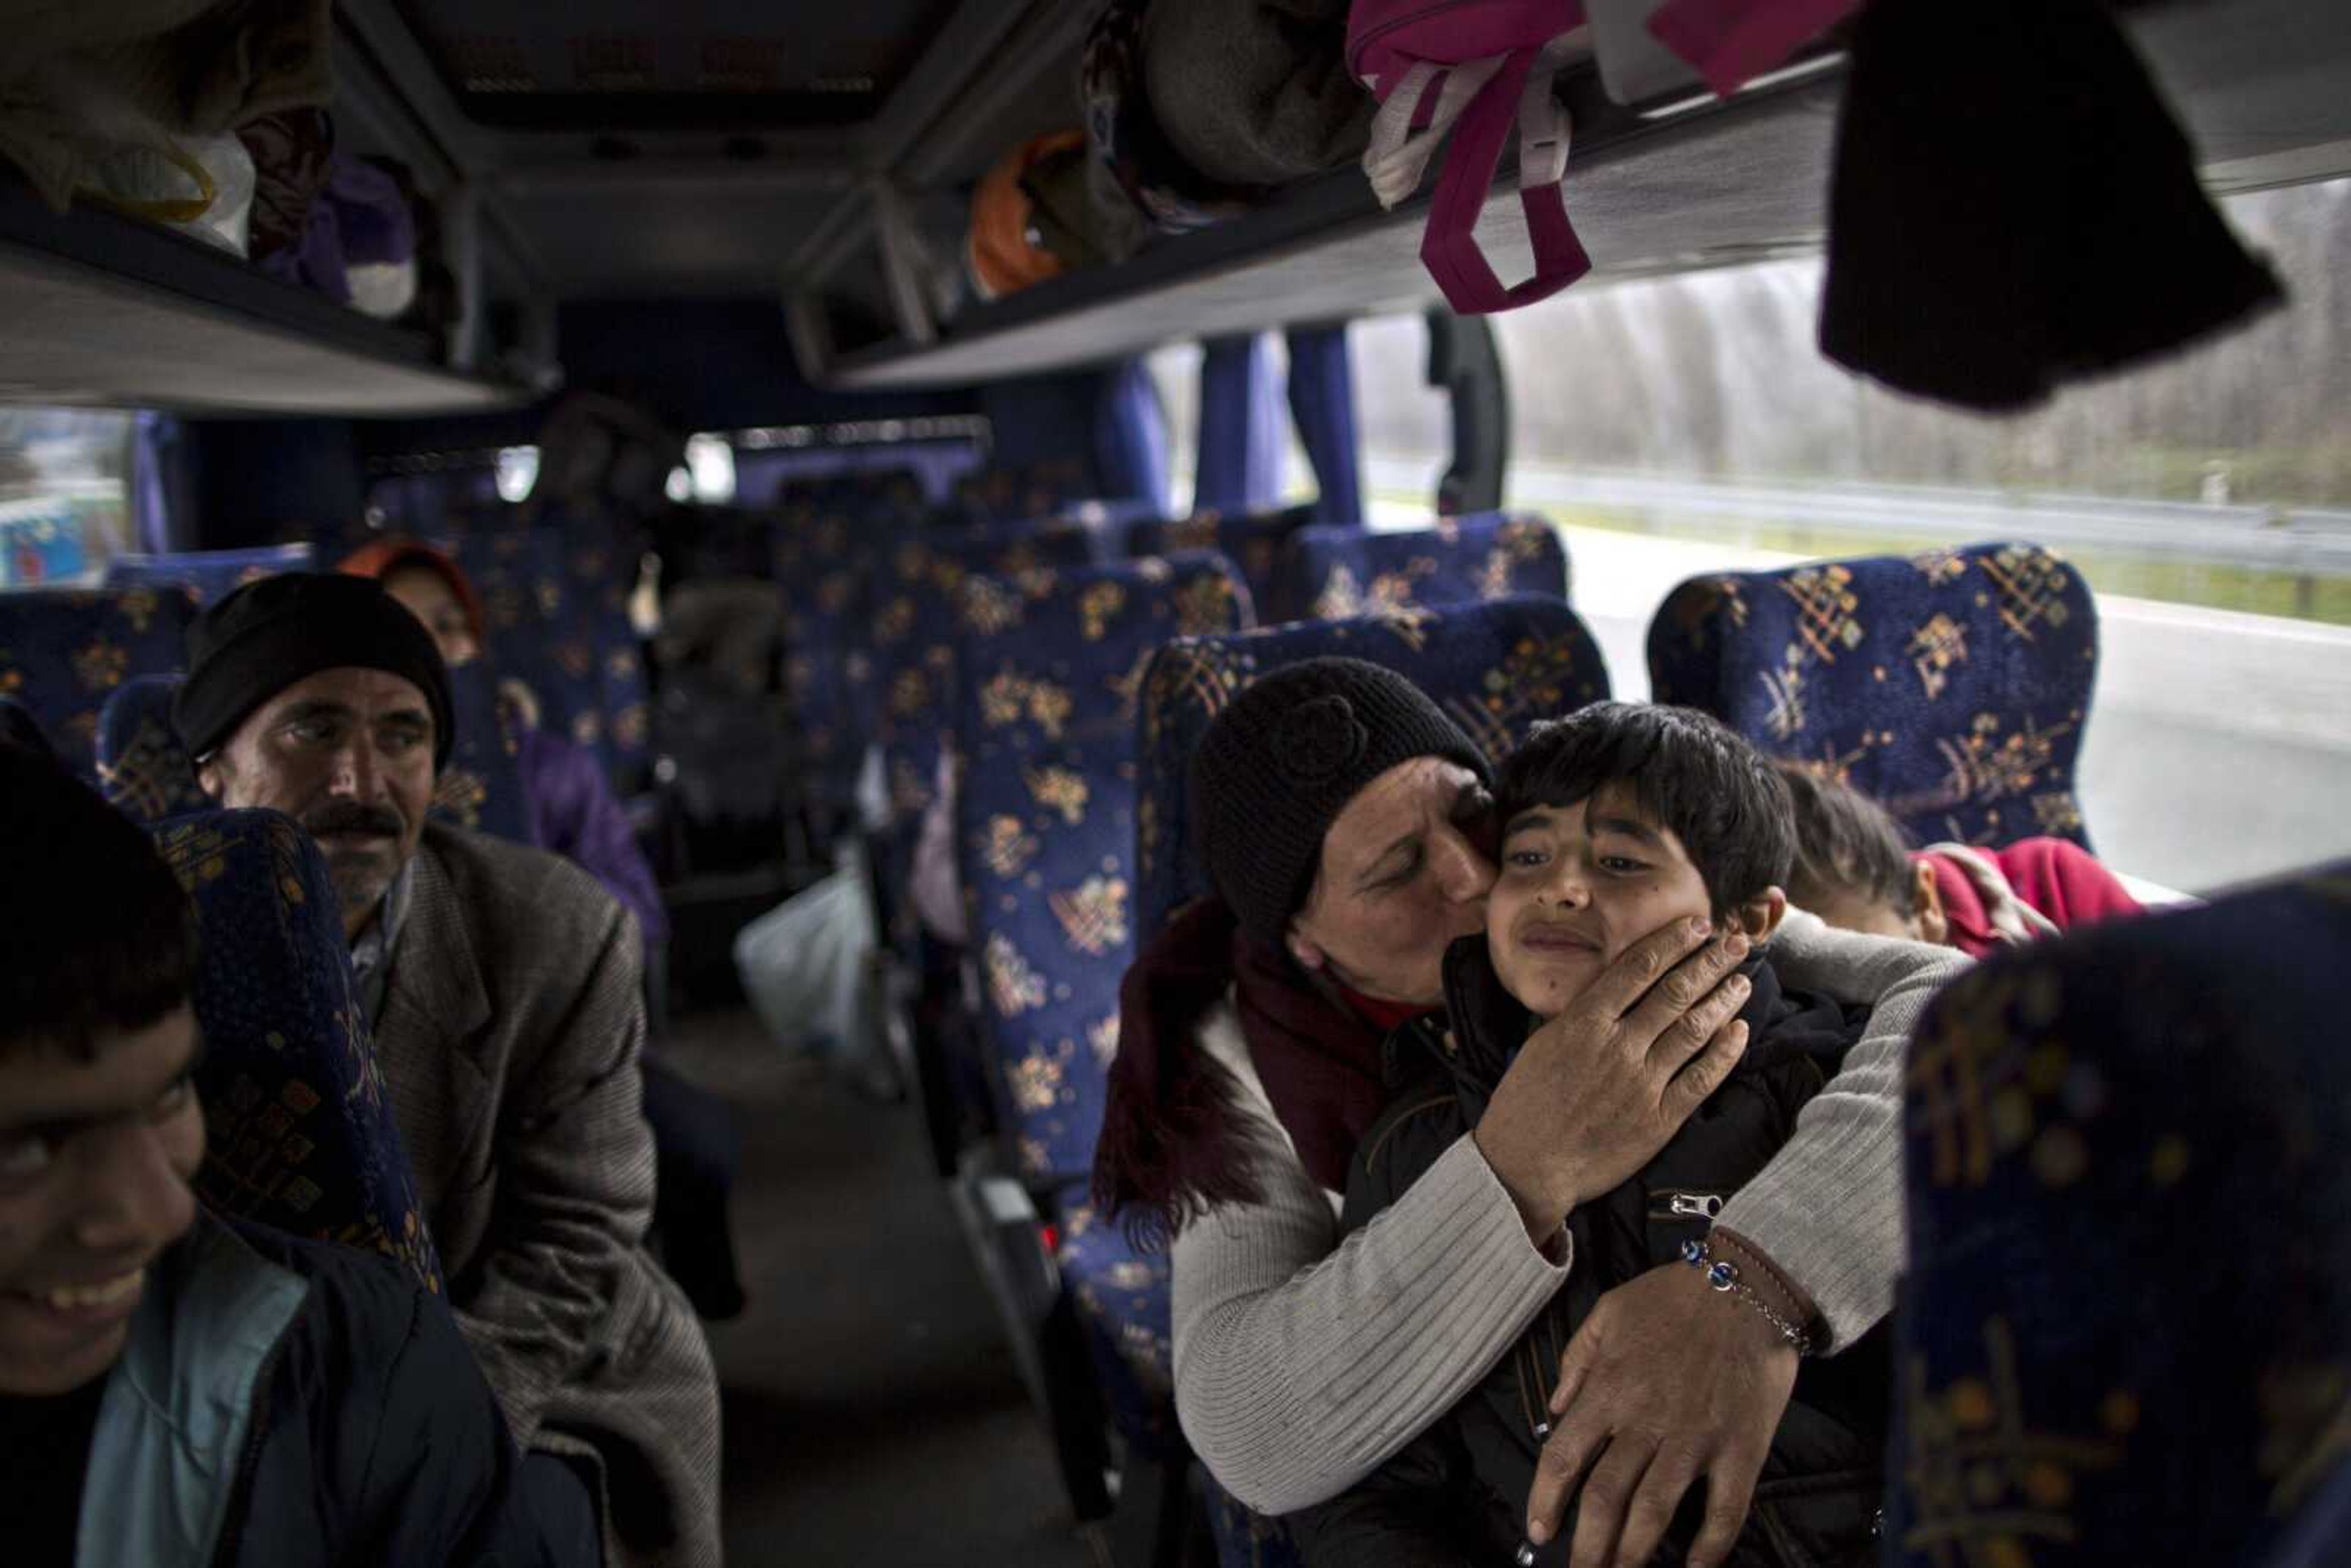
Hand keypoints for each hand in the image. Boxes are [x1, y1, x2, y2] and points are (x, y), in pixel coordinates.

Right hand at [1473, 916, 1753, 1241]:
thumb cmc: (1526, 1102)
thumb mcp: (1542, 1043)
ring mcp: (1641, 1083)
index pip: (1638, 969)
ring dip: (1723, 1000)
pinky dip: (1724, 1053)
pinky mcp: (1659, 1119)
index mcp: (1584, 1023)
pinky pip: (1701, 1079)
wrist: (1526, 1167)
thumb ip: (1581, 1014)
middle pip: (1674, 992)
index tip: (1697, 924)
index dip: (1672, 942)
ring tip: (1743, 980)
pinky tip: (1739, 1031)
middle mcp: (1617, 1046)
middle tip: (1736, 942)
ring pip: (1694, 1030)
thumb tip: (1614, 985)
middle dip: (1709, 962)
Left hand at [1525, 1263, 1799, 1567]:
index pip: (1564, 1457)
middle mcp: (1646, 1421)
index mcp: (1609, 1389)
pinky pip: (1724, 1511)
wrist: (1747, 1285)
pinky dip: (1709, 1549)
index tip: (1538, 1532)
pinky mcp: (1741, 1449)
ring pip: (1654, 1511)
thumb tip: (1554, 1412)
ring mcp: (1695, 1438)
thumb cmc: (1673, 1296)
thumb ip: (1577, 1362)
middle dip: (1588, 1547)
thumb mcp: (1609, 1313)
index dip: (1545, 1500)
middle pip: (1605, 1497)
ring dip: (1633, 1554)